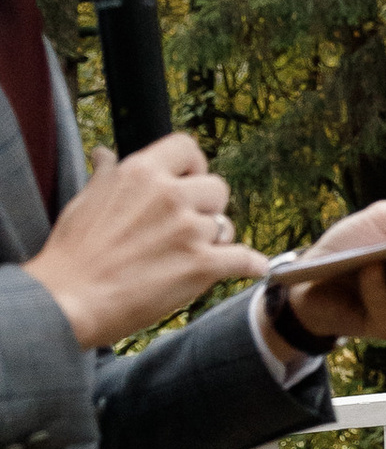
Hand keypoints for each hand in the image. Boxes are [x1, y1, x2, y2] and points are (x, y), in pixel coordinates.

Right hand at [26, 134, 264, 349]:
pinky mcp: (201, 266)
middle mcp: (170, 195)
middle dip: (206, 208)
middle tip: (187, 227)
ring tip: (191, 255)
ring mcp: (189, 230)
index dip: (193, 165)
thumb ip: (107, 175)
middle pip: (217, 188)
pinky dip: (251, 265)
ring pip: (226, 226)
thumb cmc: (72, 254)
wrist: (68, 301)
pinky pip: (245, 259)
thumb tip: (105, 154)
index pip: (187, 147)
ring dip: (215, 240)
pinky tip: (254, 267)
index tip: (188, 181)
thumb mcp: (85, 201)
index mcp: (142, 173)